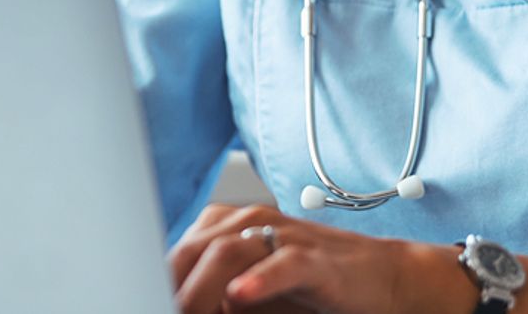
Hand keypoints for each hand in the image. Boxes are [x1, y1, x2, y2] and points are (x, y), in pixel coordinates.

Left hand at [168, 203, 470, 313]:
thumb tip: (163, 300)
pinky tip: (238, 297)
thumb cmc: (312, 287)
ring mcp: (285, 236)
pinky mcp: (316, 260)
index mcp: (230, 226)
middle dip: (173, 288)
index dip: (158, 283)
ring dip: (201, 292)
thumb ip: (210, 295)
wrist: (382, 279)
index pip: (176, 253)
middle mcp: (252, 222)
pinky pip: (283, 264)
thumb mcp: (250, 292)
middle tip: (161, 310)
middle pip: (192, 250)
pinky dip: (258, 282)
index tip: (145, 301)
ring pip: (227, 254)